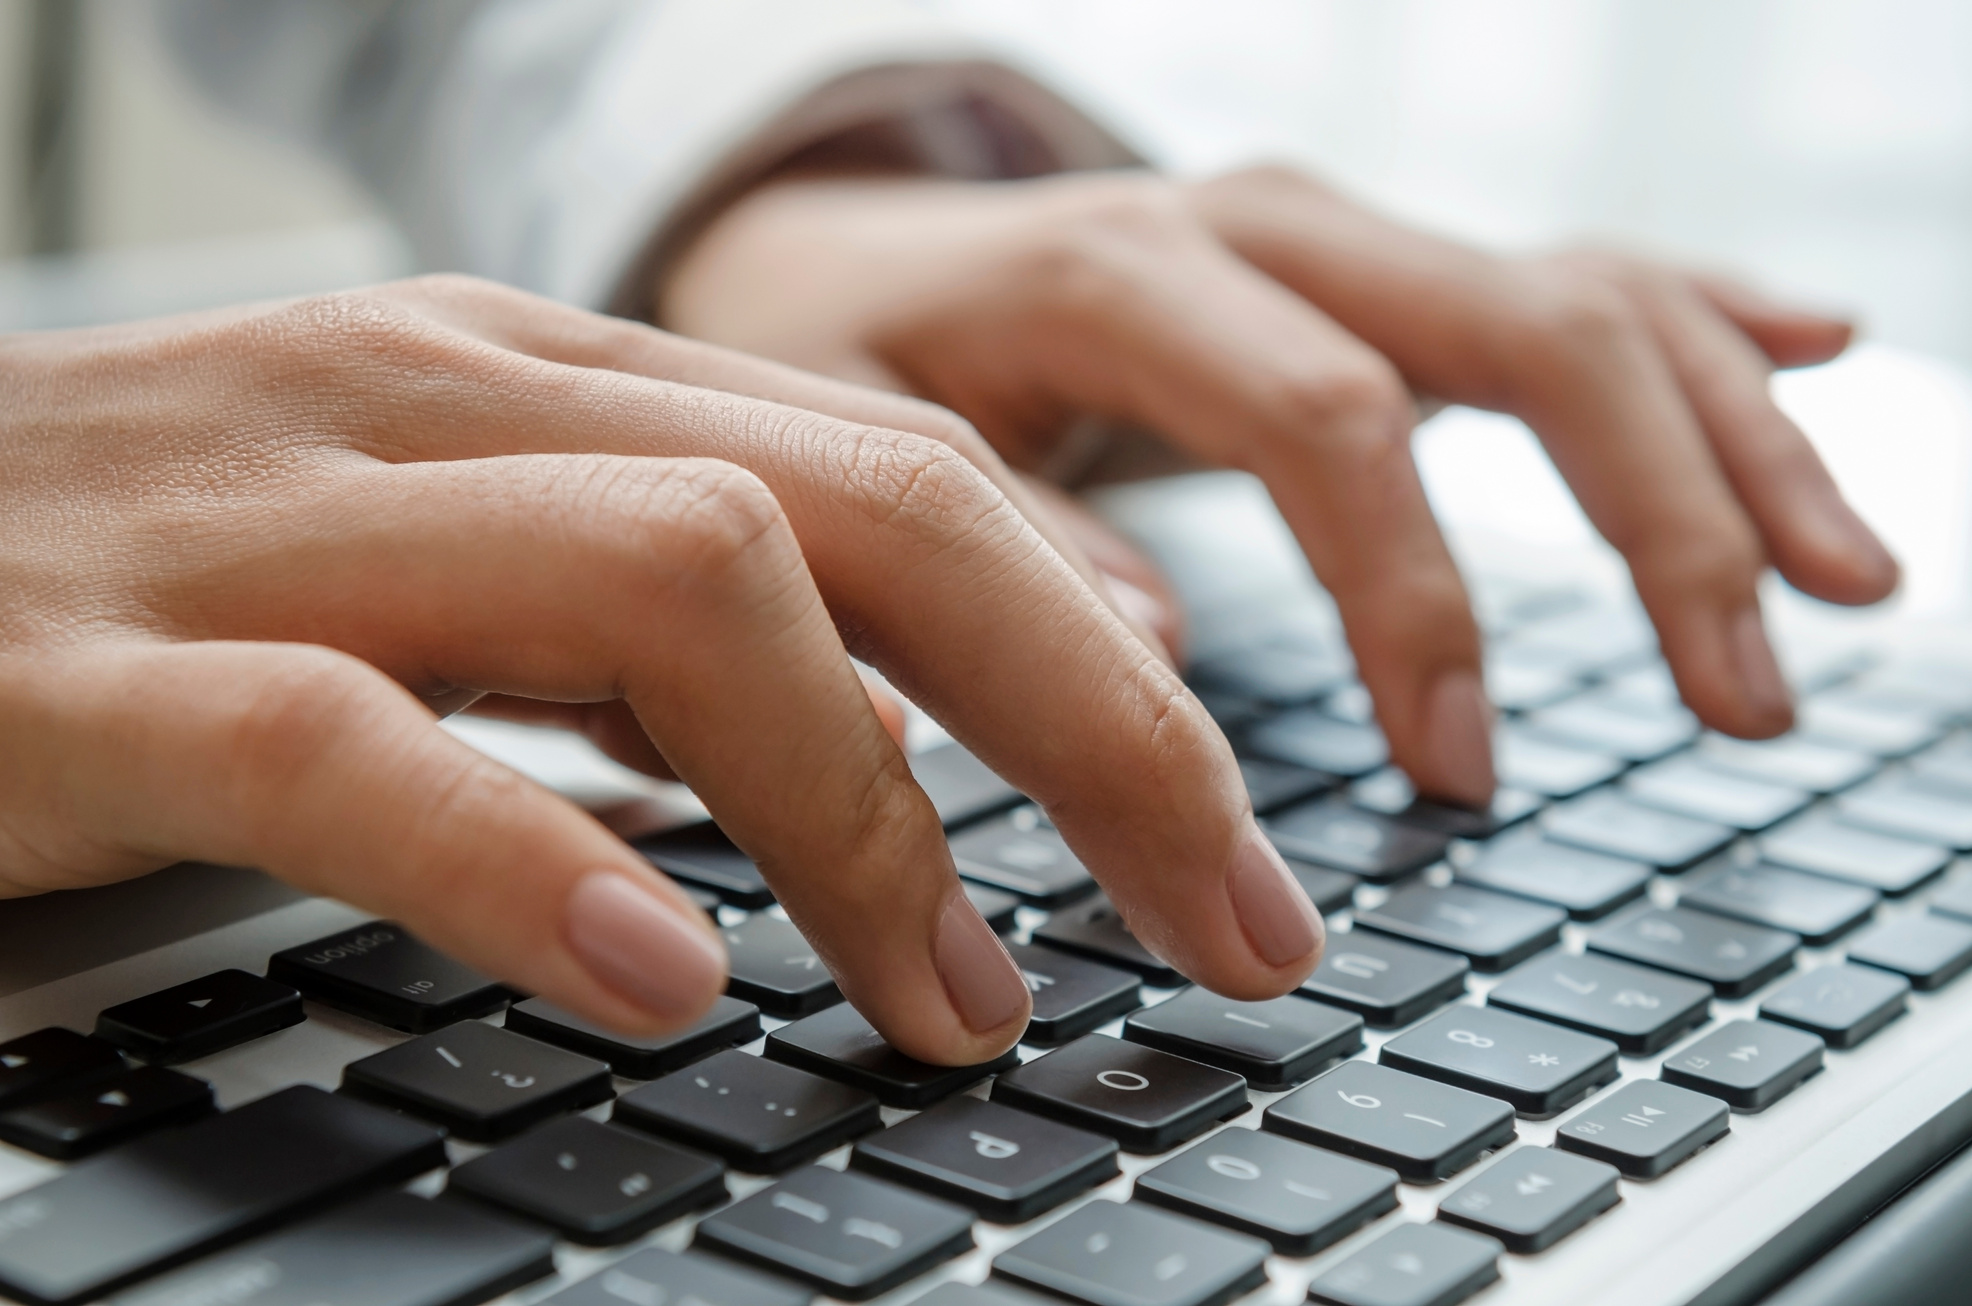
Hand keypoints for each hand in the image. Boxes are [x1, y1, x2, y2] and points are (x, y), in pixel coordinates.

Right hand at [0, 276, 1320, 1063]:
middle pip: (872, 512)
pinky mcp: (100, 674)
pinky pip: (350, 748)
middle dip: (1097, 727)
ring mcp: (278, 524)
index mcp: (541, 381)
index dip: (1102, 645)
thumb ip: (654, 626)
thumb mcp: (446, 556)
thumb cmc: (145, 564)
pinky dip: (527, 858)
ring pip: (675, 584)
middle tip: (1228, 924)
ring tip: (967, 997)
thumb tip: (886, 743)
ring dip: (867, 814)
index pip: (908, 470)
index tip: (1216, 811)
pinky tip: (664, 977)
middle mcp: (446, 410)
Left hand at [661, 167, 1898, 806]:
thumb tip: (1153, 661)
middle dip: (1658, 516)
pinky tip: (1815, 355)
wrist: (833, 254)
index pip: (1331, 424)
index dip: (1416, 601)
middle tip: (1746, 695)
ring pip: (1578, 299)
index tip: (1459, 777)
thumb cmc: (842, 366)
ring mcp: (1332, 236)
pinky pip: (1562, 271)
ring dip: (1727, 440)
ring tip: (1848, 585)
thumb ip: (987, 548)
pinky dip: (1696, 322)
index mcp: (1124, 275)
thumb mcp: (857, 451)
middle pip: (1517, 333)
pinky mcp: (1368, 266)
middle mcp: (1260, 228)